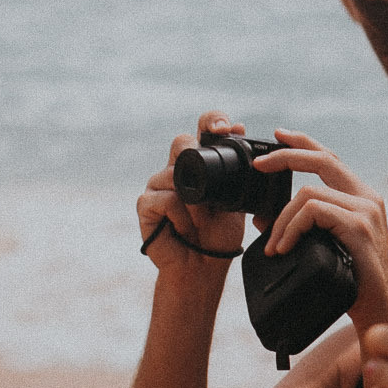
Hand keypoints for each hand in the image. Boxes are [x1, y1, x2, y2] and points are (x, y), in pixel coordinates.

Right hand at [139, 111, 251, 266]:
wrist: (204, 267)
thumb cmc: (219, 234)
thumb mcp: (236, 199)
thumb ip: (237, 170)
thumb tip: (241, 128)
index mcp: (201, 164)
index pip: (203, 128)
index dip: (212, 120)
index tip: (225, 127)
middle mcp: (177, 169)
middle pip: (181, 141)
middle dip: (195, 152)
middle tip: (208, 173)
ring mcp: (158, 185)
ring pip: (173, 173)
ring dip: (195, 201)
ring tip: (202, 221)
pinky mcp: (145, 204)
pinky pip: (164, 199)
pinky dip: (180, 215)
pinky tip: (185, 229)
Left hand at [253, 131, 387, 329]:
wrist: (379, 312)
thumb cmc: (352, 283)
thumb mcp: (323, 248)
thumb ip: (301, 228)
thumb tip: (260, 218)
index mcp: (362, 198)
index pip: (331, 159)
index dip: (303, 144)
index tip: (278, 136)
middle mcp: (368, 198)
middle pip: (323, 159)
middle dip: (286, 156)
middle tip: (259, 165)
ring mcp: (366, 210)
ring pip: (309, 194)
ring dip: (282, 219)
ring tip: (274, 245)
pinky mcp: (360, 226)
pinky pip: (314, 212)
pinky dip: (291, 228)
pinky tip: (284, 248)